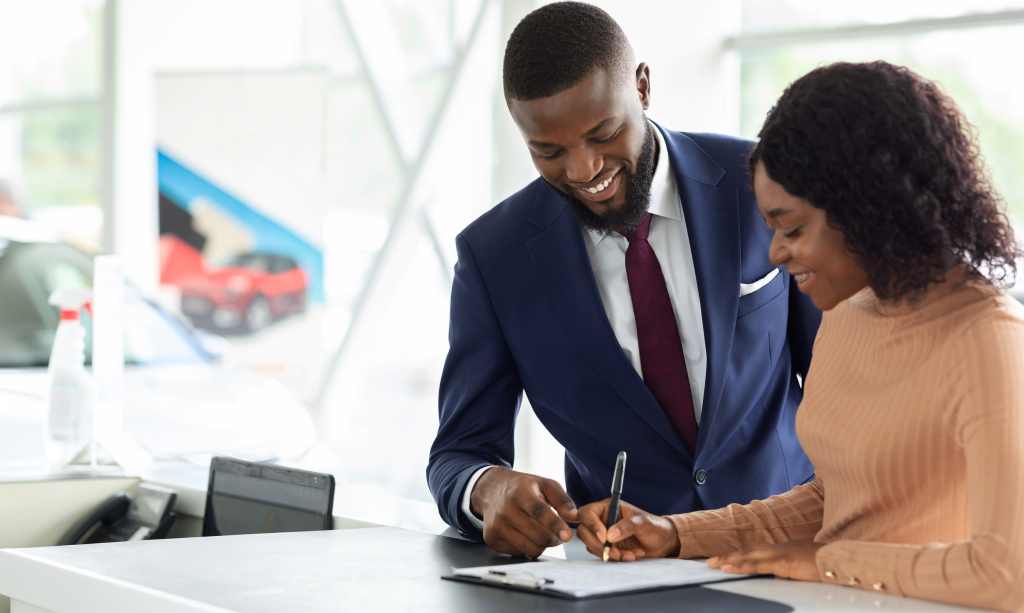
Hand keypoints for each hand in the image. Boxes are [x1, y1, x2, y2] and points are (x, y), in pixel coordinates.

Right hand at [470, 467, 576, 557]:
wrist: (491, 490)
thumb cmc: (522, 488)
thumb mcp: (545, 484)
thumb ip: (563, 499)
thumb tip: (574, 517)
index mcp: (521, 492)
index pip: (539, 512)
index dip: (555, 525)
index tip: (567, 535)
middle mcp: (506, 509)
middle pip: (537, 536)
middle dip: (554, 539)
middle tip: (558, 533)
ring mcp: (496, 526)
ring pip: (530, 549)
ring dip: (541, 545)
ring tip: (541, 532)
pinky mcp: (491, 538)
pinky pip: (519, 553)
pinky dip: (526, 547)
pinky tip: (524, 534)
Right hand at [576, 499, 679, 560]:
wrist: (664, 543)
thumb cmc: (656, 527)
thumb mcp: (645, 523)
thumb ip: (628, 526)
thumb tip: (610, 535)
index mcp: (608, 508)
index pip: (588, 513)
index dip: (592, 525)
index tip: (604, 537)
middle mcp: (603, 520)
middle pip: (584, 531)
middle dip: (597, 544)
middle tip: (613, 552)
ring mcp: (604, 536)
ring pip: (592, 545)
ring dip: (608, 553)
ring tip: (629, 555)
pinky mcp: (608, 548)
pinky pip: (602, 555)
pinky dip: (615, 559)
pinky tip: (631, 556)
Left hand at [707, 541, 823, 581]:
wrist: (841, 561)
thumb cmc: (828, 567)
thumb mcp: (806, 569)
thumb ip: (792, 572)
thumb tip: (782, 578)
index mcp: (784, 550)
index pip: (756, 553)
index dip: (740, 556)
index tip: (725, 560)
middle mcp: (779, 548)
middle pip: (748, 552)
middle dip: (728, 556)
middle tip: (710, 561)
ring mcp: (780, 554)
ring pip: (749, 556)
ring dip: (729, 560)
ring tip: (714, 564)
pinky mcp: (783, 562)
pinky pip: (758, 565)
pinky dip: (741, 566)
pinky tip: (729, 568)